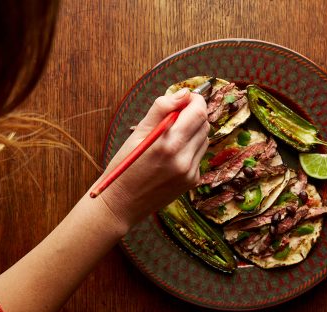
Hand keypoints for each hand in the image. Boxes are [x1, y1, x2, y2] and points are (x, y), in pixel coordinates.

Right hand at [96, 88, 208, 229]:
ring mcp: (190, 172)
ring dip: (193, 132)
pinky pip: (199, 156)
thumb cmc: (126, 165)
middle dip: (194, 115)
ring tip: (171, 138)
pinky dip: (190, 149)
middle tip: (176, 116)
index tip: (185, 99)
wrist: (122, 204)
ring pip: (204, 139)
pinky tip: (172, 156)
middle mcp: (183, 158)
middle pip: (204, 124)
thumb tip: (184, 93)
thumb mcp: (138, 133)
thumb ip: (161, 109)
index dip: (195, 100)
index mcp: (168, 143)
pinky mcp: (192, 181)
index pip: (198, 112)